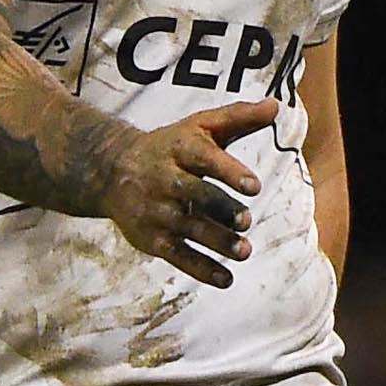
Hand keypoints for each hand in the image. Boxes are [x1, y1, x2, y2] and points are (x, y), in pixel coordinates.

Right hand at [99, 101, 272, 287]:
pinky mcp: (151, 238)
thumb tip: (276, 107)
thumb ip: (238, 117)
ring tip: (244, 251)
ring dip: (216, 242)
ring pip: (187, 229)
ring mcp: (156, 211)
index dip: (228, 171)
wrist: (109, 171)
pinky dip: (201, 269)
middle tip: (246, 220)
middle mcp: (163, 179)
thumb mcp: (199, 126)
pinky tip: (227, 279)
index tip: (254, 185)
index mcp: (178, 149)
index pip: (203, 158)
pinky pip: (177, 256)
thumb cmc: (169, 147)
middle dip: (219, 208)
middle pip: (193, 195)